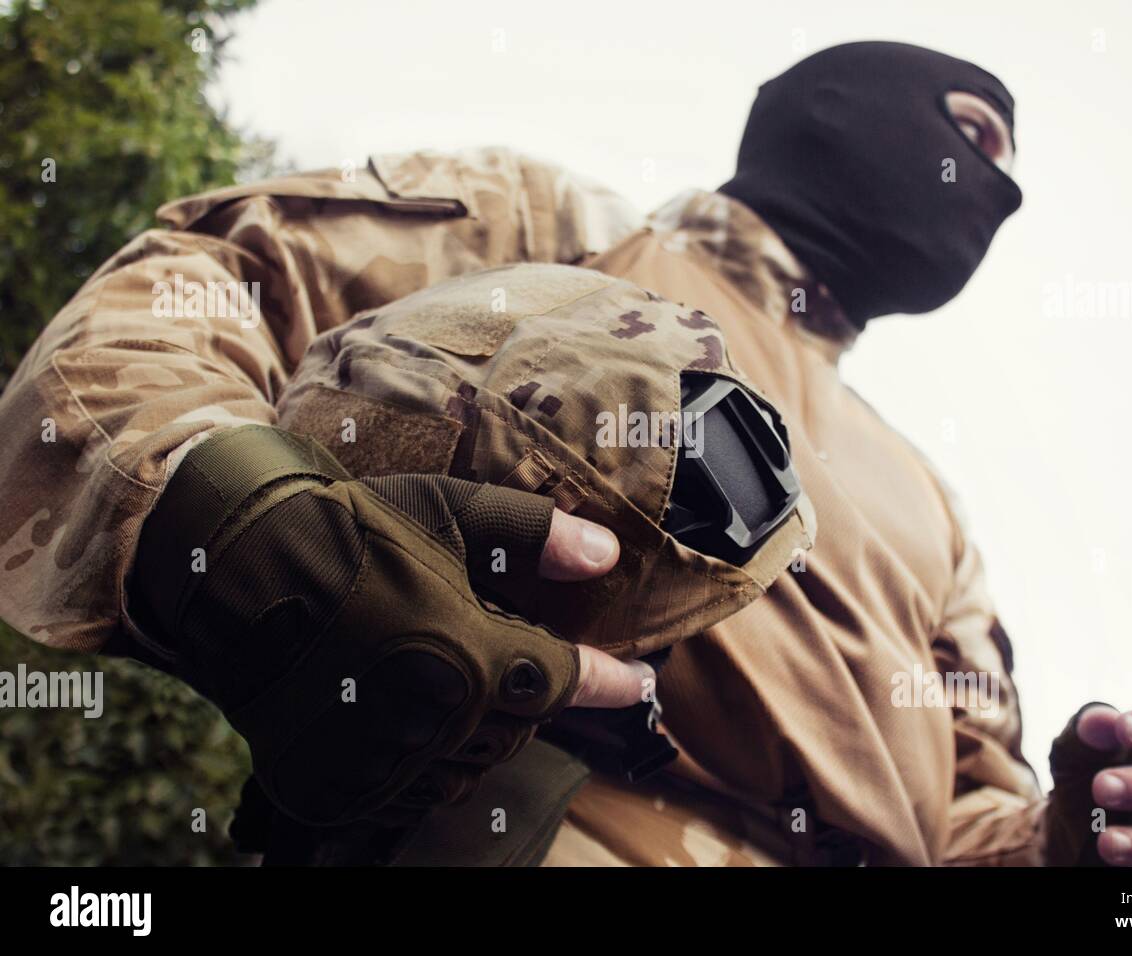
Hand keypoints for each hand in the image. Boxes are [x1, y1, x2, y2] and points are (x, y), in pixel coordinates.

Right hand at [130, 425, 651, 825]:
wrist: (232, 567)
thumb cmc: (348, 529)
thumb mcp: (448, 511)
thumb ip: (533, 534)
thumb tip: (605, 552)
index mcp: (471, 653)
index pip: (566, 679)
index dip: (610, 680)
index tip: (640, 683)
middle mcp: (435, 718)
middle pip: (520, 723)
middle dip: (533, 693)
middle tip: (525, 660)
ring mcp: (385, 756)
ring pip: (470, 764)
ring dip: (485, 729)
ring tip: (468, 686)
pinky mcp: (340, 780)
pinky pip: (411, 790)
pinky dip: (430, 760)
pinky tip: (419, 722)